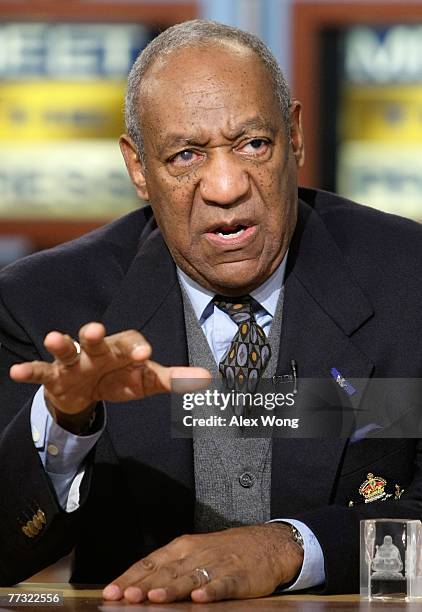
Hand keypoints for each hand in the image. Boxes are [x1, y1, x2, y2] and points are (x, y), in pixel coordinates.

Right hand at [9, 322, 209, 430]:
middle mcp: (97, 351)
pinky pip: (40, 372)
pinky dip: (29, 371)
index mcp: (122, 349)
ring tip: (53, 338)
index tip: (146, 354)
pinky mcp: (54, 376)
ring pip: (67, 350)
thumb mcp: (146, 381)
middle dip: (95, 335)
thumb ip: (173, 380)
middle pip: (97, 341)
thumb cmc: (120, 379)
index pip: (130, 344)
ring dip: (61, 343)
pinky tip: (15, 372)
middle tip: (96, 330)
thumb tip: (209, 378)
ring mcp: (74, 362)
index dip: (136, 348)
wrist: (88, 393)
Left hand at [102, 523, 303, 603]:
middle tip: (125, 597)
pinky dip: (211, 590)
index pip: (150, 562)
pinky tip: (200, 598)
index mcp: (183, 547)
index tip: (111, 591)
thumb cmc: (226, 551)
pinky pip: (223, 585)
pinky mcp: (239, 577)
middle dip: (143, 585)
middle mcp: (197, 554)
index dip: (130, 577)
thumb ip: (169, 568)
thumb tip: (136, 586)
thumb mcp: (195, 552)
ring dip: (171, 589)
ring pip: (190, 578)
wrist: (267, 543)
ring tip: (154, 598)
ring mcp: (218, 565)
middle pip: (165, 572)